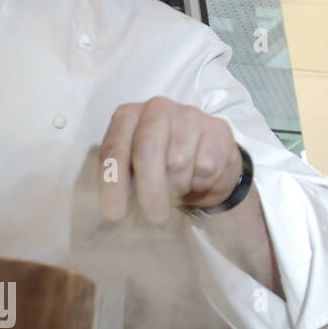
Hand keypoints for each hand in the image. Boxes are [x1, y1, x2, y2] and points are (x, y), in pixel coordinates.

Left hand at [99, 97, 242, 224]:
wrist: (207, 159)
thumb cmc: (162, 165)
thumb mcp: (134, 168)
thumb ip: (121, 178)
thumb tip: (112, 210)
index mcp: (128, 117)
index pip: (114, 150)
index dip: (112, 184)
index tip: (113, 215)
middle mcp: (156, 109)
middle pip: (146, 152)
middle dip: (148, 192)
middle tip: (152, 219)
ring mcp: (188, 117)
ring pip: (177, 165)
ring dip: (175, 189)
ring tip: (177, 188)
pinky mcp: (215, 131)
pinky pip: (203, 169)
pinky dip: (198, 184)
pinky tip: (197, 179)